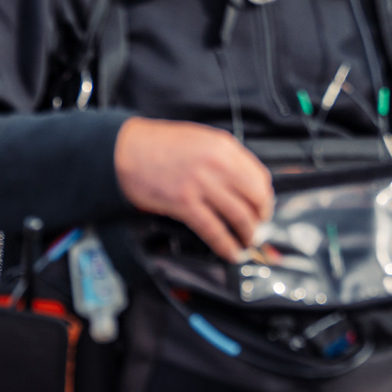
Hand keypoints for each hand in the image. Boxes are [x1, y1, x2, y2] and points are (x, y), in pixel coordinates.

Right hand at [114, 118, 272, 260]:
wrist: (126, 150)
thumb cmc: (158, 145)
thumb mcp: (199, 139)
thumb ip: (223, 157)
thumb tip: (243, 182)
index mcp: (223, 146)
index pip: (259, 177)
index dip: (265, 197)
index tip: (263, 207)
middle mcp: (216, 165)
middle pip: (256, 198)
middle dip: (261, 218)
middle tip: (259, 227)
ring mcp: (201, 185)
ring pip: (239, 217)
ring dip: (248, 234)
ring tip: (247, 242)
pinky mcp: (184, 204)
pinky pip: (214, 230)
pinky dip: (226, 245)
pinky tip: (231, 252)